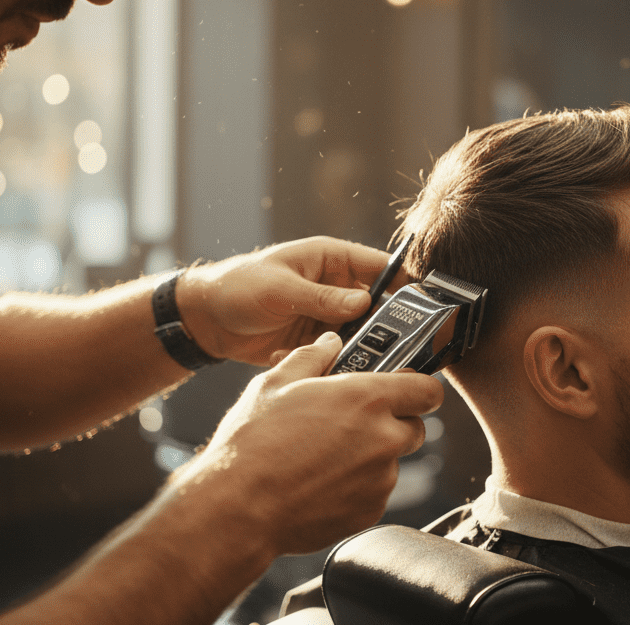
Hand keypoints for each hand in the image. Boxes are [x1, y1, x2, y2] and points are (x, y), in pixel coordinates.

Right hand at [169, 332, 443, 556]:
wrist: (239, 506)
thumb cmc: (254, 442)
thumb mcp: (275, 384)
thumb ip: (311, 357)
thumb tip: (328, 343)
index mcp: (368, 399)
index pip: (427, 390)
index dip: (418, 388)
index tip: (405, 390)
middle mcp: (384, 439)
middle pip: (414, 427)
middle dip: (392, 423)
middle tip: (354, 422)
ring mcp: (380, 480)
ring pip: (391, 462)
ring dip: (371, 456)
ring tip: (325, 456)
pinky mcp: (369, 511)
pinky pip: (374, 492)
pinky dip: (356, 487)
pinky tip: (320, 482)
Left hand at [175, 236, 402, 365]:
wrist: (205, 320)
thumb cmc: (238, 287)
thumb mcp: (280, 289)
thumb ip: (321, 297)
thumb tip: (364, 301)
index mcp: (330, 259)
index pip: (379, 266)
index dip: (404, 282)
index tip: (425, 304)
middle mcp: (335, 286)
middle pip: (378, 304)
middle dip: (388, 324)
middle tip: (402, 345)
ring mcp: (327, 314)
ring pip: (362, 332)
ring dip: (364, 348)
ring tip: (368, 364)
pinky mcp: (317, 340)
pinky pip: (340, 351)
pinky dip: (337, 361)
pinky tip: (328, 370)